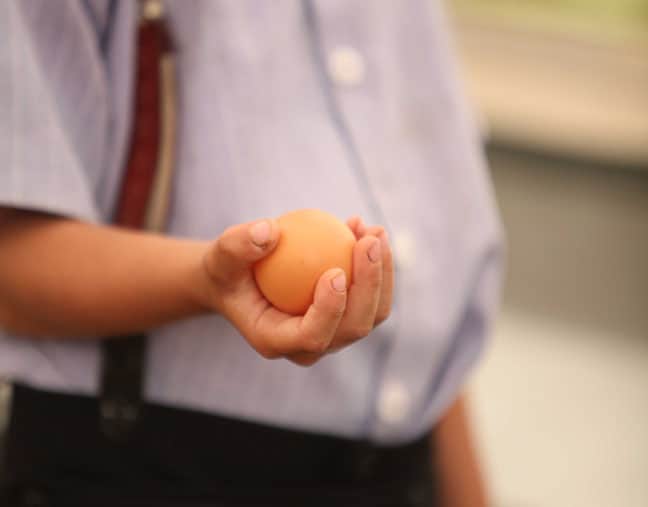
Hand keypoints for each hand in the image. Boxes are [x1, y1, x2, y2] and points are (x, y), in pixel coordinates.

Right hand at [202, 216, 393, 365]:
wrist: (239, 280)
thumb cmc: (227, 269)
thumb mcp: (221, 254)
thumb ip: (238, 245)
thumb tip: (270, 231)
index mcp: (275, 341)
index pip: (311, 337)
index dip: (330, 310)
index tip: (335, 271)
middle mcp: (308, 346)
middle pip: (353, 327)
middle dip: (370, 285)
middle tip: (367, 240)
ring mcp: (332, 333)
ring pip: (373, 314)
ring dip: (382, 272)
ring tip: (372, 230)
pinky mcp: (346, 315)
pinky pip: (373, 295)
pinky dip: (376, 264)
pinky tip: (363, 229)